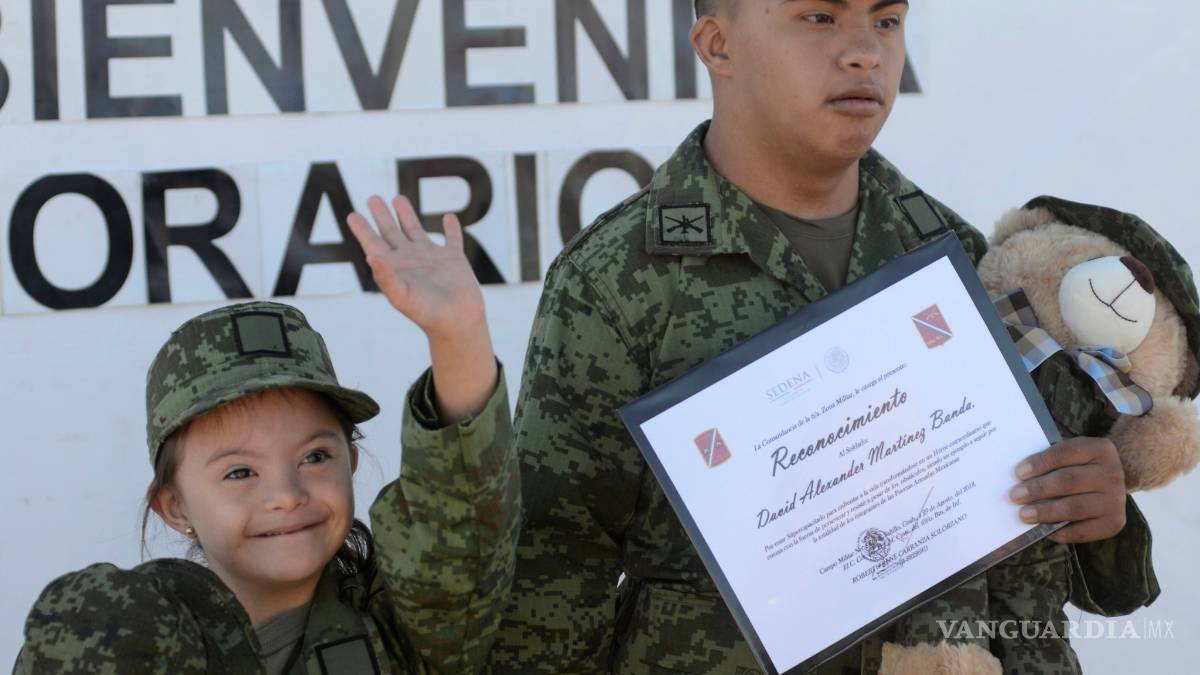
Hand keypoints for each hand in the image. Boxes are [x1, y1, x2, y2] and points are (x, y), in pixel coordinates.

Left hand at [347, 195, 484, 340]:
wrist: (457, 323)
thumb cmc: (427, 314)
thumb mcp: (402, 296)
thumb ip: (386, 277)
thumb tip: (371, 255)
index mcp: (395, 268)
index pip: (374, 244)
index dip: (363, 230)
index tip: (352, 215)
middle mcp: (411, 260)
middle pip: (392, 232)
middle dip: (382, 215)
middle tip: (373, 198)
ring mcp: (432, 259)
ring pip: (416, 231)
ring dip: (407, 215)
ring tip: (398, 198)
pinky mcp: (454, 259)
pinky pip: (452, 239)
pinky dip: (451, 228)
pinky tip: (449, 217)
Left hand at [1010, 436, 1126, 543]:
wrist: (1111, 483)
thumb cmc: (1080, 466)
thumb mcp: (1071, 454)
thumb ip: (1050, 461)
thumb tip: (1019, 478)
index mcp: (1100, 449)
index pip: (1065, 454)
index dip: (1040, 463)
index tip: (1019, 473)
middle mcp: (1112, 473)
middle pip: (1069, 480)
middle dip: (1039, 489)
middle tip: (1015, 496)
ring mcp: (1116, 500)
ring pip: (1075, 507)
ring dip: (1046, 512)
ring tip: (1024, 514)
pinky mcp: (1114, 523)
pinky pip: (1084, 531)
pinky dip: (1060, 532)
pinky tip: (1043, 530)